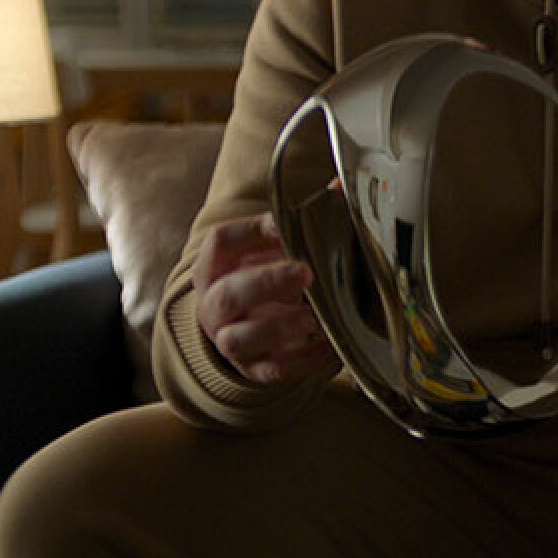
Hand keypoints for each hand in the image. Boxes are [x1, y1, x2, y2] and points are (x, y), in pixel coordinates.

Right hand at [194, 214, 337, 384]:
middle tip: (305, 272)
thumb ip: (305, 219)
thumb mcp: (275, 247)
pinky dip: (302, 361)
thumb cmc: (266, 272)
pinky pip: (271, 370)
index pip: (221, 242)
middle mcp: (214, 303)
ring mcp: (229, 338)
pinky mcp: (253, 368)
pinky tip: (329, 347)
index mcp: (216, 265)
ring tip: (313, 318)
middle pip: (226, 295)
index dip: (253, 231)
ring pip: (238, 339)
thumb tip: (343, 187)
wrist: (247, 322)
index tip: (285, 227)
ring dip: (278, 328)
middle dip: (266, 282)